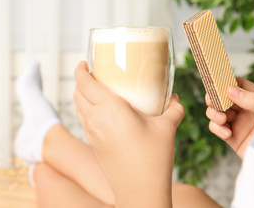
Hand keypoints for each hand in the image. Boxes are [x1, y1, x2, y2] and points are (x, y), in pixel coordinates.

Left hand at [73, 61, 184, 206]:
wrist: (140, 191)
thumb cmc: (152, 159)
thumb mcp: (166, 128)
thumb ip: (173, 109)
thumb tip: (176, 99)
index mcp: (110, 109)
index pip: (84, 83)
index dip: (80, 70)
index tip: (84, 63)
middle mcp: (95, 119)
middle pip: (77, 93)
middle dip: (80, 80)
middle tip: (93, 74)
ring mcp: (92, 133)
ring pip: (78, 107)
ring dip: (81, 95)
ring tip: (94, 90)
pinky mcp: (93, 145)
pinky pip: (83, 121)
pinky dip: (85, 110)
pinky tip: (100, 113)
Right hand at [206, 77, 253, 158]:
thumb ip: (251, 99)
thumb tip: (230, 89)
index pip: (238, 85)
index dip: (226, 82)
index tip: (217, 83)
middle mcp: (244, 109)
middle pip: (222, 98)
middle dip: (214, 99)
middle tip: (211, 101)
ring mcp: (236, 123)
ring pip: (215, 112)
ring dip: (214, 114)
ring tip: (221, 119)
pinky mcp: (231, 137)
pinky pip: (217, 128)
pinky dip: (217, 129)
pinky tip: (226, 133)